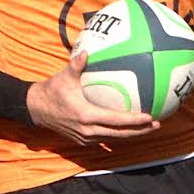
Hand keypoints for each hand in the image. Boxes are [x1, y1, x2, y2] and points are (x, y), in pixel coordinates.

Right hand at [26, 52, 157, 143]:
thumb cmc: (52, 91)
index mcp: (86, 116)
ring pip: (114, 139)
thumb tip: (86, 52)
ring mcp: (85, 138)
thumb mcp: (64, 77)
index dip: (134, 121)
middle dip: (140, 131)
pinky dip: (119, 134)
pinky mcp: (83, 140)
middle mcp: (88, 131)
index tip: (150, 117)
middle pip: (120, 134)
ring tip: (148, 128)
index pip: (116, 120)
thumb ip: (76, 65)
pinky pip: (106, 138)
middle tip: (157, 124)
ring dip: (132, 134)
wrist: (36, 109)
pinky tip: (129, 128)